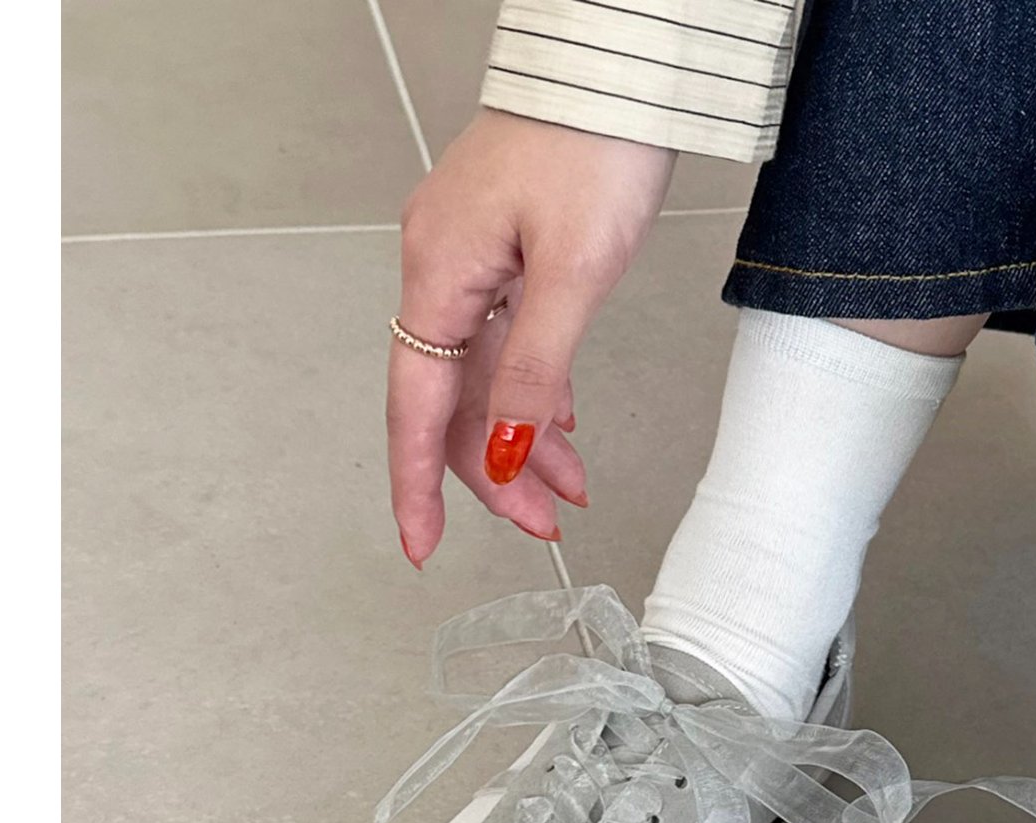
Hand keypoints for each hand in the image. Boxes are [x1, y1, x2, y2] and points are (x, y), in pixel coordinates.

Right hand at [388, 112, 674, 563]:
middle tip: (543, 525)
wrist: (618, 64)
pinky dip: (534, 390)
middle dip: (495, 472)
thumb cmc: (594, 144)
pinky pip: (506, 341)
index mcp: (440, 274)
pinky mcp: (503, 248)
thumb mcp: (573, 274)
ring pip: (485, 377)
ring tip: (570, 489)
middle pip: (453, 401)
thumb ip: (535, 372)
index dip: (419, 484)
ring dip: (524, 438)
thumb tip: (501, 452)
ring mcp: (470, 258)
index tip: (421, 545)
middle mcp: (441, 268)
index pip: (417, 408)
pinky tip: (561, 425)